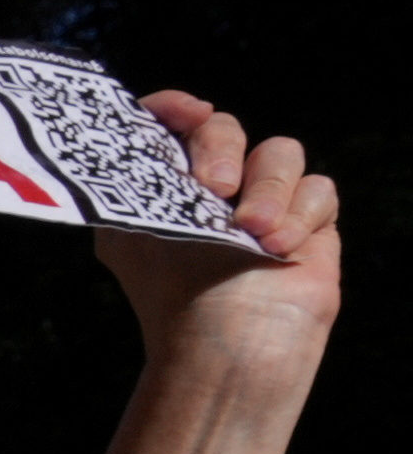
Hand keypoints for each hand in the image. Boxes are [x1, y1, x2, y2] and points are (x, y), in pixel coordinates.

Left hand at [104, 95, 343, 352]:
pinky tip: (280, 250)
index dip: (175, 109)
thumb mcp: (136, 227)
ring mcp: (259, 205)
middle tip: (214, 187)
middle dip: (220, 147)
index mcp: (160, 193)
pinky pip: (318, 189)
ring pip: (280, 152)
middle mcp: (208, 194)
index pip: (167, 128)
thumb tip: (134, 126)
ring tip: (254, 235)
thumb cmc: (176, 291)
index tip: (187, 112)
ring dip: (268, 190)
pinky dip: (300, 216)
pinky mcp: (305, 222)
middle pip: (223, 128)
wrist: (230, 344)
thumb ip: (135, 173)